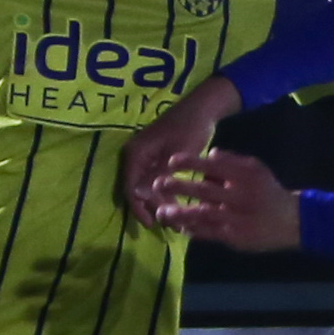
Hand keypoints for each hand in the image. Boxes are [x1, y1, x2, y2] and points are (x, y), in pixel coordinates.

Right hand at [120, 75, 245, 224]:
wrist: (203, 108)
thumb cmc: (190, 128)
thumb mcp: (175, 154)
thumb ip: (157, 175)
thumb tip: (138, 196)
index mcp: (136, 153)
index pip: (131, 187)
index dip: (139, 208)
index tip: (152, 225)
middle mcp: (137, 155)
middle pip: (138, 189)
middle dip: (152, 208)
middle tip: (170, 226)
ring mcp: (146, 156)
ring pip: (148, 186)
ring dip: (160, 202)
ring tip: (177, 220)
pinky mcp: (157, 158)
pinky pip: (156, 179)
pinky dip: (165, 192)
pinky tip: (178, 204)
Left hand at [148, 148, 300, 252]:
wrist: (293, 221)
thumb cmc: (269, 191)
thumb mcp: (256, 169)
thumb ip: (233, 161)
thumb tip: (210, 154)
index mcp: (245, 175)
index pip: (214, 165)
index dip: (191, 163)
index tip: (172, 162)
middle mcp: (240, 196)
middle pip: (204, 190)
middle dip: (179, 187)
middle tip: (158, 184)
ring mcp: (236, 218)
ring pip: (202, 215)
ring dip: (179, 213)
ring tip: (161, 211)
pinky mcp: (234, 237)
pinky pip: (208, 233)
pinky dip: (192, 230)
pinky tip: (179, 227)